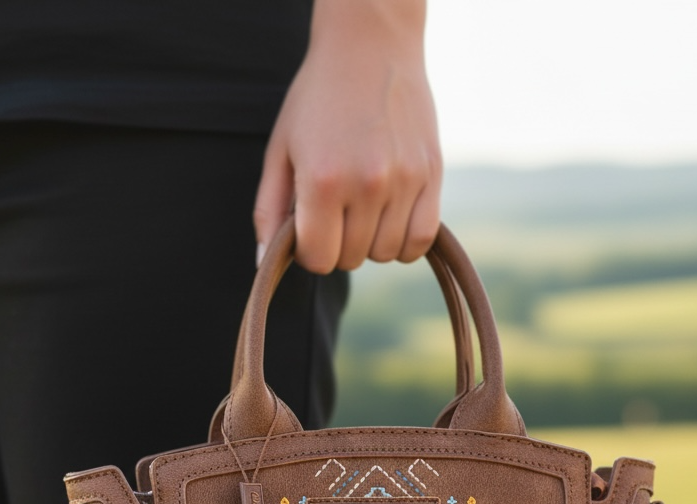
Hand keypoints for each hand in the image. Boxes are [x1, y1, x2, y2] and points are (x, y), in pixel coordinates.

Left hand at [254, 0, 441, 273]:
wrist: (370, 46)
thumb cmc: (318, 98)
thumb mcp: (280, 149)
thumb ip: (269, 209)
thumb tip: (265, 263)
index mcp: (322, 180)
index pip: (319, 259)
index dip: (309, 251)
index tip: (309, 229)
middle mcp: (366, 184)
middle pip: (351, 259)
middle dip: (338, 244)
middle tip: (335, 210)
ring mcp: (404, 181)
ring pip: (385, 254)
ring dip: (370, 242)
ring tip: (363, 207)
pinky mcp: (432, 176)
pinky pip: (419, 241)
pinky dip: (404, 243)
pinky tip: (390, 219)